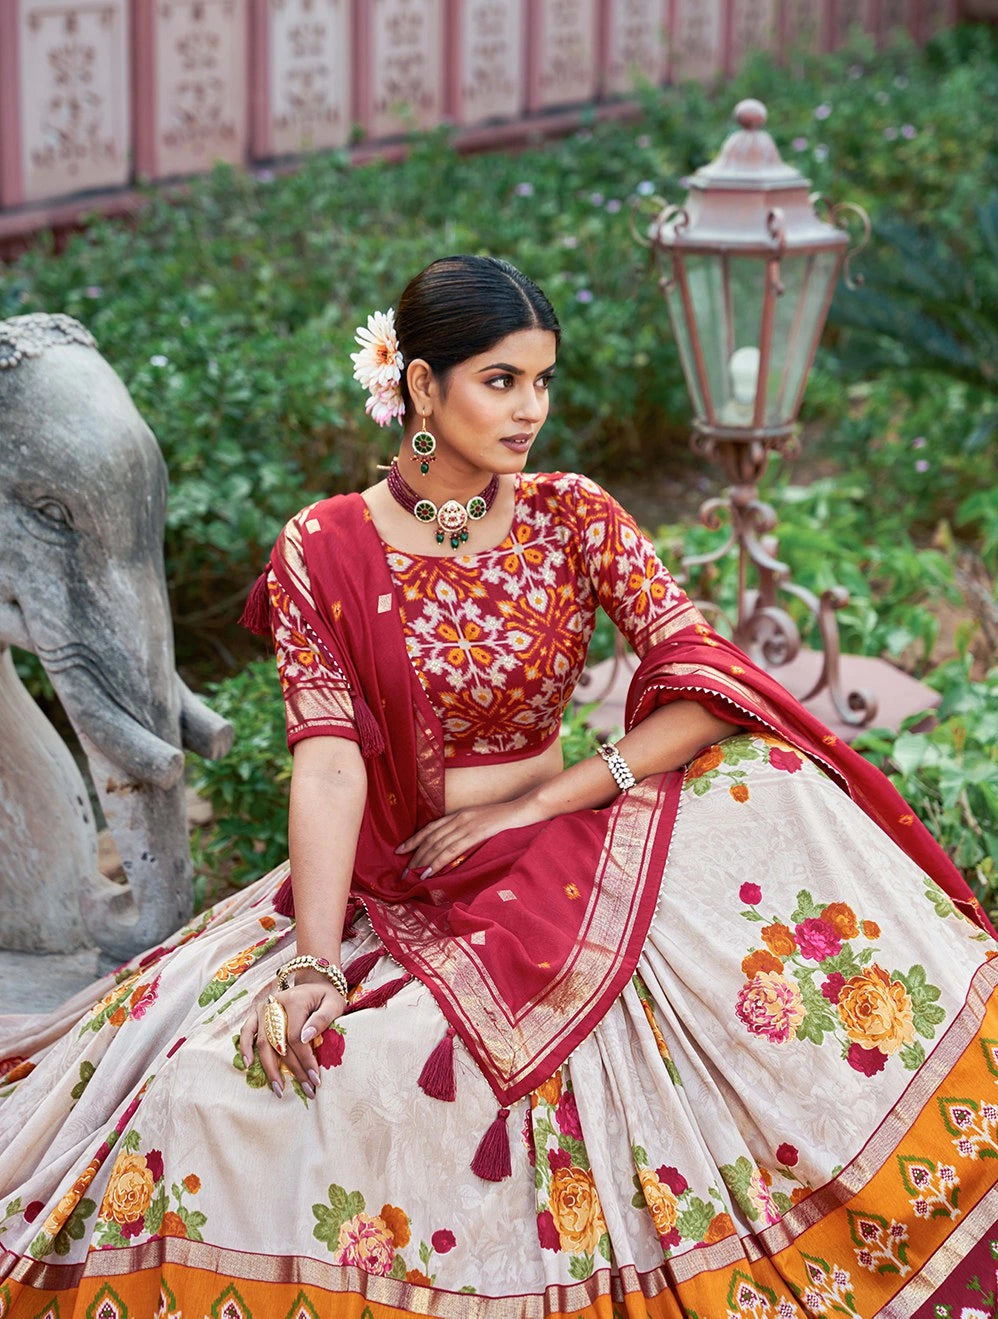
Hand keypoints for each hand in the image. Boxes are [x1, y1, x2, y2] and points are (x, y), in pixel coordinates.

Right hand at [238, 978, 345, 1099]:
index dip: (305, 1059)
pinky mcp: (257, 1014)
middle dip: (293, 1070)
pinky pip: (246, 1031)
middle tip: (306, 1089)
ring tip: (279, 1089)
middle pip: (279, 1044)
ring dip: (269, 1068)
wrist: (315, 983)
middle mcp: (274, 1004)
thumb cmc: (326, 996)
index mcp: (294, 1000)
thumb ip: (322, 1019)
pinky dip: (245, 1047)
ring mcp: (263, 1009)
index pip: (296, 1037)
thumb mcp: (333, 1004)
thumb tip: (307, 1037)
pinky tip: (248, 1065)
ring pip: (262, 1043)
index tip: (316, 1078)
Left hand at [396, 797, 540, 875]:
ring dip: (422, 861)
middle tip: (402, 872)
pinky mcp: (476, 833)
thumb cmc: (508, 818)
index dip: (414, 839)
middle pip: (430, 838)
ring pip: (437, 845)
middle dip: (414, 855)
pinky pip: (451, 849)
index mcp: (460, 814)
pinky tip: (428, 872)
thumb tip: (457, 845)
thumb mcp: (483, 821)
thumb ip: (469, 830)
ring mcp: (467, 825)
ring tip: (410, 875)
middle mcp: (459, 818)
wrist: (525, 809)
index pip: (430, 827)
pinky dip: (437, 861)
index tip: (400, 850)